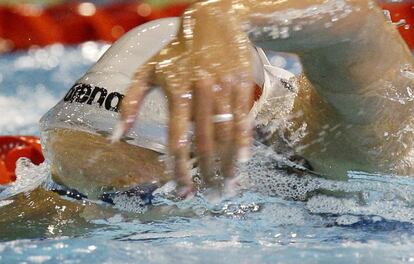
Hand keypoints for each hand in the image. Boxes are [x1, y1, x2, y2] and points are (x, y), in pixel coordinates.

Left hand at [113, 2, 254, 192]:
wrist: (213, 22)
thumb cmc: (177, 50)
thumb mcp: (148, 69)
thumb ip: (130, 102)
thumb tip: (116, 136)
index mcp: (177, 90)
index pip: (178, 139)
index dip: (180, 169)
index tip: (183, 191)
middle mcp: (202, 91)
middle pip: (205, 143)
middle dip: (207, 174)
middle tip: (210, 196)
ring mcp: (225, 88)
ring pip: (227, 135)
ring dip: (228, 165)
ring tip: (227, 187)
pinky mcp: (242, 85)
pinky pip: (244, 120)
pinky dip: (244, 144)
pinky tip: (243, 163)